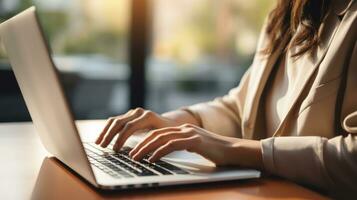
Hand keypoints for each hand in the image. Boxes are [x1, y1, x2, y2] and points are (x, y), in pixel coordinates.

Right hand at [95, 108, 179, 150]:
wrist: (169, 123)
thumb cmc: (167, 133)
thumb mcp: (162, 138)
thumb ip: (152, 143)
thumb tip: (140, 155)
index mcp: (148, 117)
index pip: (130, 126)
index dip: (121, 138)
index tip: (116, 150)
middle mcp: (139, 112)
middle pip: (119, 122)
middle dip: (110, 135)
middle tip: (103, 147)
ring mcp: (132, 113)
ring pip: (114, 121)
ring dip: (105, 132)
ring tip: (99, 143)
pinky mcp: (128, 115)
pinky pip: (114, 121)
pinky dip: (107, 130)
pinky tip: (102, 138)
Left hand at [128, 123, 262, 167]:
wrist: (235, 151)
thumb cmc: (216, 153)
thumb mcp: (195, 147)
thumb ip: (181, 146)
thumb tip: (165, 152)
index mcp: (183, 129)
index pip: (159, 133)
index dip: (144, 141)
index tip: (134, 150)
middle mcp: (185, 128)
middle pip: (156, 134)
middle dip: (140, 144)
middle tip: (130, 154)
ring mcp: (190, 133)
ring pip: (161, 138)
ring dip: (146, 149)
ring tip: (136, 158)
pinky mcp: (195, 140)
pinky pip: (172, 145)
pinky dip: (160, 152)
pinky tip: (152, 159)